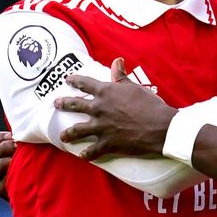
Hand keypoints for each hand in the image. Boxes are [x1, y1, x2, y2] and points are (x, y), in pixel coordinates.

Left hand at [55, 58, 177, 160]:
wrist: (159, 126)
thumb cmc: (149, 104)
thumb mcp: (135, 87)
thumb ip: (122, 76)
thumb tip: (116, 61)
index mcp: (106, 92)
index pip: (86, 83)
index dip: (75, 80)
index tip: (67, 80)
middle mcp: (99, 108)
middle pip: (76, 105)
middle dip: (64, 104)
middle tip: (56, 104)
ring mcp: (101, 127)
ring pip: (78, 130)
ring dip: (68, 133)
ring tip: (62, 135)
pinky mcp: (107, 143)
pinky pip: (93, 151)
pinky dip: (87, 154)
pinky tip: (82, 156)